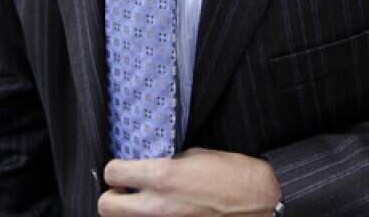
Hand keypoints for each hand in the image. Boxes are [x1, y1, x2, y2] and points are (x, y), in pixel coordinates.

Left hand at [98, 148, 280, 216]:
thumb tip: (146, 168)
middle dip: (112, 197)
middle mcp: (157, 206)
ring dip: (130, 213)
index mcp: (162, 176)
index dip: (115, 169)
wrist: (262, 203)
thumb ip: (164, 164)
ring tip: (144, 204)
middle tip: (125, 191)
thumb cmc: (234, 175)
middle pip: (106, 207)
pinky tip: (164, 214)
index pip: (112, 173)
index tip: (123, 170)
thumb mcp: (194, 156)